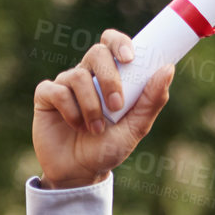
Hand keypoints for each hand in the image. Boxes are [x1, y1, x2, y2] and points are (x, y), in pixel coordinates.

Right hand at [32, 28, 174, 188]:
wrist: (81, 172)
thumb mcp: (136, 128)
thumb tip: (167, 69)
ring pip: (77, 76)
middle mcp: (87, 75)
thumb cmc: (109, 147)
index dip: (119, 42)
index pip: (112, 43)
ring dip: (91, 106)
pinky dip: (71, 111)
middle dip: (110, 79)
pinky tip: (75, 126)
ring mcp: (65, 84)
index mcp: (110, 76)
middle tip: (116, 105)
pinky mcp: (46, 96)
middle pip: (97, 53)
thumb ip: (152, 100)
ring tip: (96, 129)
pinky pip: (57, 91)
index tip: (130, 58)